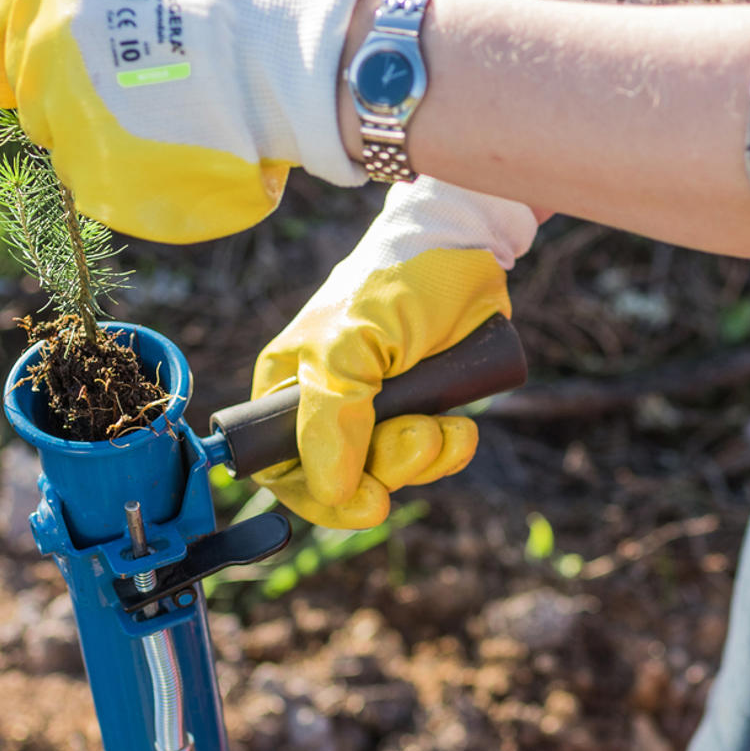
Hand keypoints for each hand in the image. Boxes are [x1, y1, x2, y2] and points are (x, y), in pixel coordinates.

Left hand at [0, 0, 385, 243]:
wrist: (273, 61)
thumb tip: (101, 22)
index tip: (3, 86)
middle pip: (33, 100)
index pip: (0, 35)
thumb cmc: (236, 14)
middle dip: (70, 110)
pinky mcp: (91, 170)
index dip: (2, 66)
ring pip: (64, 147)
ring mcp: (63, 111)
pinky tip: (166, 173)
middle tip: (132, 115)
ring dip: (100, 149)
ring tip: (161, 143)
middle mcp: (43, 45)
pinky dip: (124, 186)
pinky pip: (94, 187)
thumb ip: (109, 2)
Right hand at [250, 179, 537, 530]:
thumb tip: (330, 489)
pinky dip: (450, 450)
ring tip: (445, 424)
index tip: (368, 501)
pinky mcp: (422, 409)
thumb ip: (333, 415)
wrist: (467, 250)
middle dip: (388, 469)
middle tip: (420, 437)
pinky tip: (462, 426)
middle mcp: (329, 404)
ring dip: (424, 458)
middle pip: (344, 478)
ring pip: (392, 471)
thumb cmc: (395, 282)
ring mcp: (378, 410)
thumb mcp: (351, 345)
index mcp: (289, 386)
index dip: (320, 494)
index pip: (282, 467)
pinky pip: (431, 456)